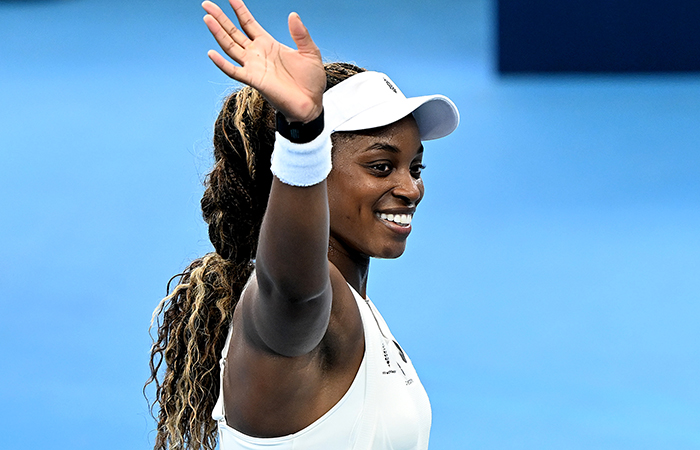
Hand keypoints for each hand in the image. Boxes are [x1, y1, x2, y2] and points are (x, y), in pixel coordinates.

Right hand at [202, 0, 325, 122]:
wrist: (311, 104)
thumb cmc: (311, 81)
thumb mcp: (310, 52)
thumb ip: (301, 34)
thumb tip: (293, 14)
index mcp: (269, 44)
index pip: (248, 23)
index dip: (239, 9)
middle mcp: (257, 54)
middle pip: (234, 32)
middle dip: (220, 17)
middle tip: (206, 3)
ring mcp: (253, 67)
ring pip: (230, 47)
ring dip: (218, 33)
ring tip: (207, 18)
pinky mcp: (254, 80)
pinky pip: (234, 71)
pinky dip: (222, 63)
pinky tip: (211, 53)